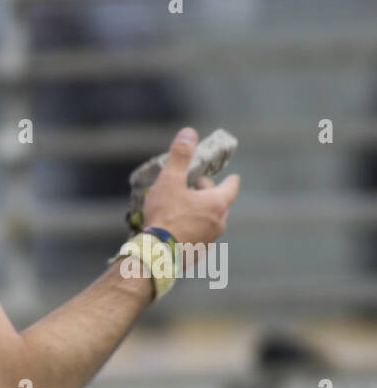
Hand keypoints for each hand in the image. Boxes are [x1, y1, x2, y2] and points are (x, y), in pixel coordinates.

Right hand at [142, 127, 240, 244]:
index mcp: (217, 203)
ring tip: (183, 212)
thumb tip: (188, 132)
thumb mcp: (170, 181)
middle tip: (192, 190)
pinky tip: (177, 231)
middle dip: (207, 195)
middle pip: (219, 204)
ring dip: (200, 215)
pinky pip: (199, 237)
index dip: (230, 180)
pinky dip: (192, 231)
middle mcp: (219, 222)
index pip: (231, 187)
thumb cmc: (164, 216)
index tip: (232, 177)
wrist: (156, 255)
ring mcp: (210, 241)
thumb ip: (180, 156)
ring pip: (210, 222)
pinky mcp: (198, 254)